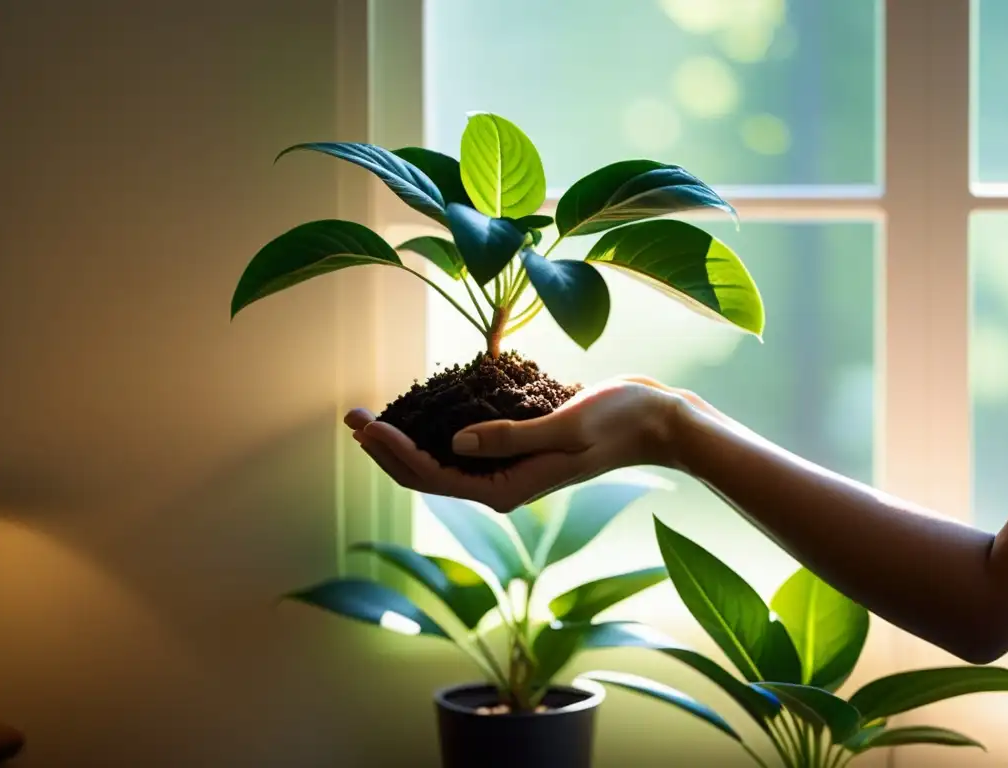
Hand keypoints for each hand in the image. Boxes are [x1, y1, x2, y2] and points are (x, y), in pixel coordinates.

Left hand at [344, 375, 694, 512]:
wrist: (656, 422)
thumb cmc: (619, 422)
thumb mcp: (565, 428)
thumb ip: (510, 438)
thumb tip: (455, 441)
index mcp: (508, 488)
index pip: (434, 475)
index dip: (394, 451)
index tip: (365, 423)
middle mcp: (502, 484)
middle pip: (428, 473)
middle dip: (387, 448)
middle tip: (351, 417)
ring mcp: (509, 467)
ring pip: (441, 460)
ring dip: (406, 439)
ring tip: (372, 417)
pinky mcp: (518, 448)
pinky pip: (465, 444)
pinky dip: (436, 429)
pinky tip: (421, 410)